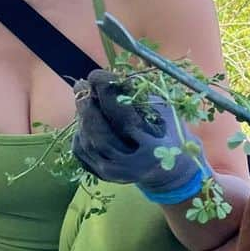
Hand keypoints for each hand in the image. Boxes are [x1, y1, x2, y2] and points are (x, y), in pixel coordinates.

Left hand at [72, 70, 204, 198]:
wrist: (170, 171)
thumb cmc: (168, 134)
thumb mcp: (164, 111)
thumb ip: (140, 98)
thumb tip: (111, 80)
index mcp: (152, 145)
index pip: (120, 114)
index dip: (104, 93)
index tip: (95, 75)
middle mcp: (132, 164)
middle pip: (99, 132)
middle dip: (87, 105)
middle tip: (82, 84)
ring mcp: (115, 173)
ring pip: (87, 142)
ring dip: (82, 117)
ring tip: (83, 98)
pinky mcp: (101, 176)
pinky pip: (81, 152)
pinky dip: (79, 132)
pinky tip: (85, 120)